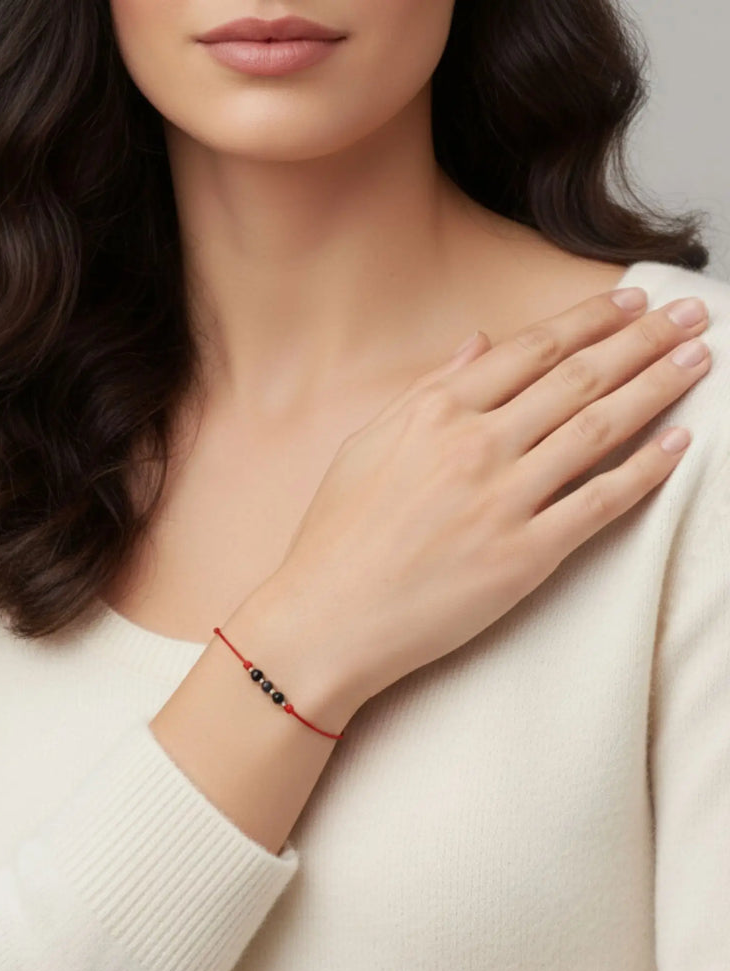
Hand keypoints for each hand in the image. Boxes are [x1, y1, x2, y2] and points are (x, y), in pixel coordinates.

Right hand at [257, 288, 711, 713]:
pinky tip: (679, 443)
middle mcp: (476, 446)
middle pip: (579, 378)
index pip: (531, 351)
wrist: (328, 617)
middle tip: (688, 314)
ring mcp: (504, 501)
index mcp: (435, 413)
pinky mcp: (525, 556)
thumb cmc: (338, 534)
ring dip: (658, 387)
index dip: (589, 319)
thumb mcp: (366, 444)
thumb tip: (477, 344)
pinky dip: (645, 471)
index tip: (629, 302)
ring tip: (698, 358)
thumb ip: (426, 390)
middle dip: (642, 339)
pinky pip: (600, 504)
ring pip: (600, 429)